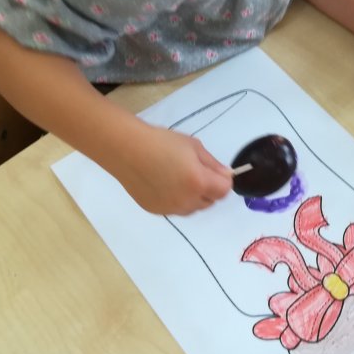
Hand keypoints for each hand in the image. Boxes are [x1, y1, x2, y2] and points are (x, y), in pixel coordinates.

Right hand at [112, 125, 232, 214]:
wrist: (126, 149)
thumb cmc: (161, 142)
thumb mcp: (193, 146)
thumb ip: (213, 164)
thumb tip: (226, 175)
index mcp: (198, 182)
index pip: (224, 191)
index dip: (223, 180)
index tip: (215, 170)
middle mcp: (186, 201)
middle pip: (210, 201)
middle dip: (209, 189)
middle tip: (196, 171)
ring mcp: (170, 209)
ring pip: (193, 208)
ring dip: (194, 196)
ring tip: (179, 177)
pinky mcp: (156, 211)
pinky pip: (176, 209)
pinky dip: (177, 200)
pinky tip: (165, 184)